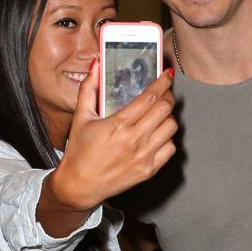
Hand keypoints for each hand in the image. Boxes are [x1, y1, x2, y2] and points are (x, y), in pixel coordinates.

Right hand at [44, 62, 177, 220]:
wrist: (80, 185)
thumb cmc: (79, 152)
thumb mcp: (80, 117)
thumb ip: (88, 88)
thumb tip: (95, 65)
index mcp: (118, 124)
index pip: (150, 97)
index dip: (163, 82)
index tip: (168, 75)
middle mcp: (134, 140)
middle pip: (165, 109)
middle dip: (168, 96)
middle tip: (165, 93)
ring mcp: (144, 156)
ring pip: (171, 128)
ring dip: (168, 117)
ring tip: (160, 114)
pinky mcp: (149, 170)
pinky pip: (170, 148)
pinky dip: (167, 138)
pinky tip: (157, 134)